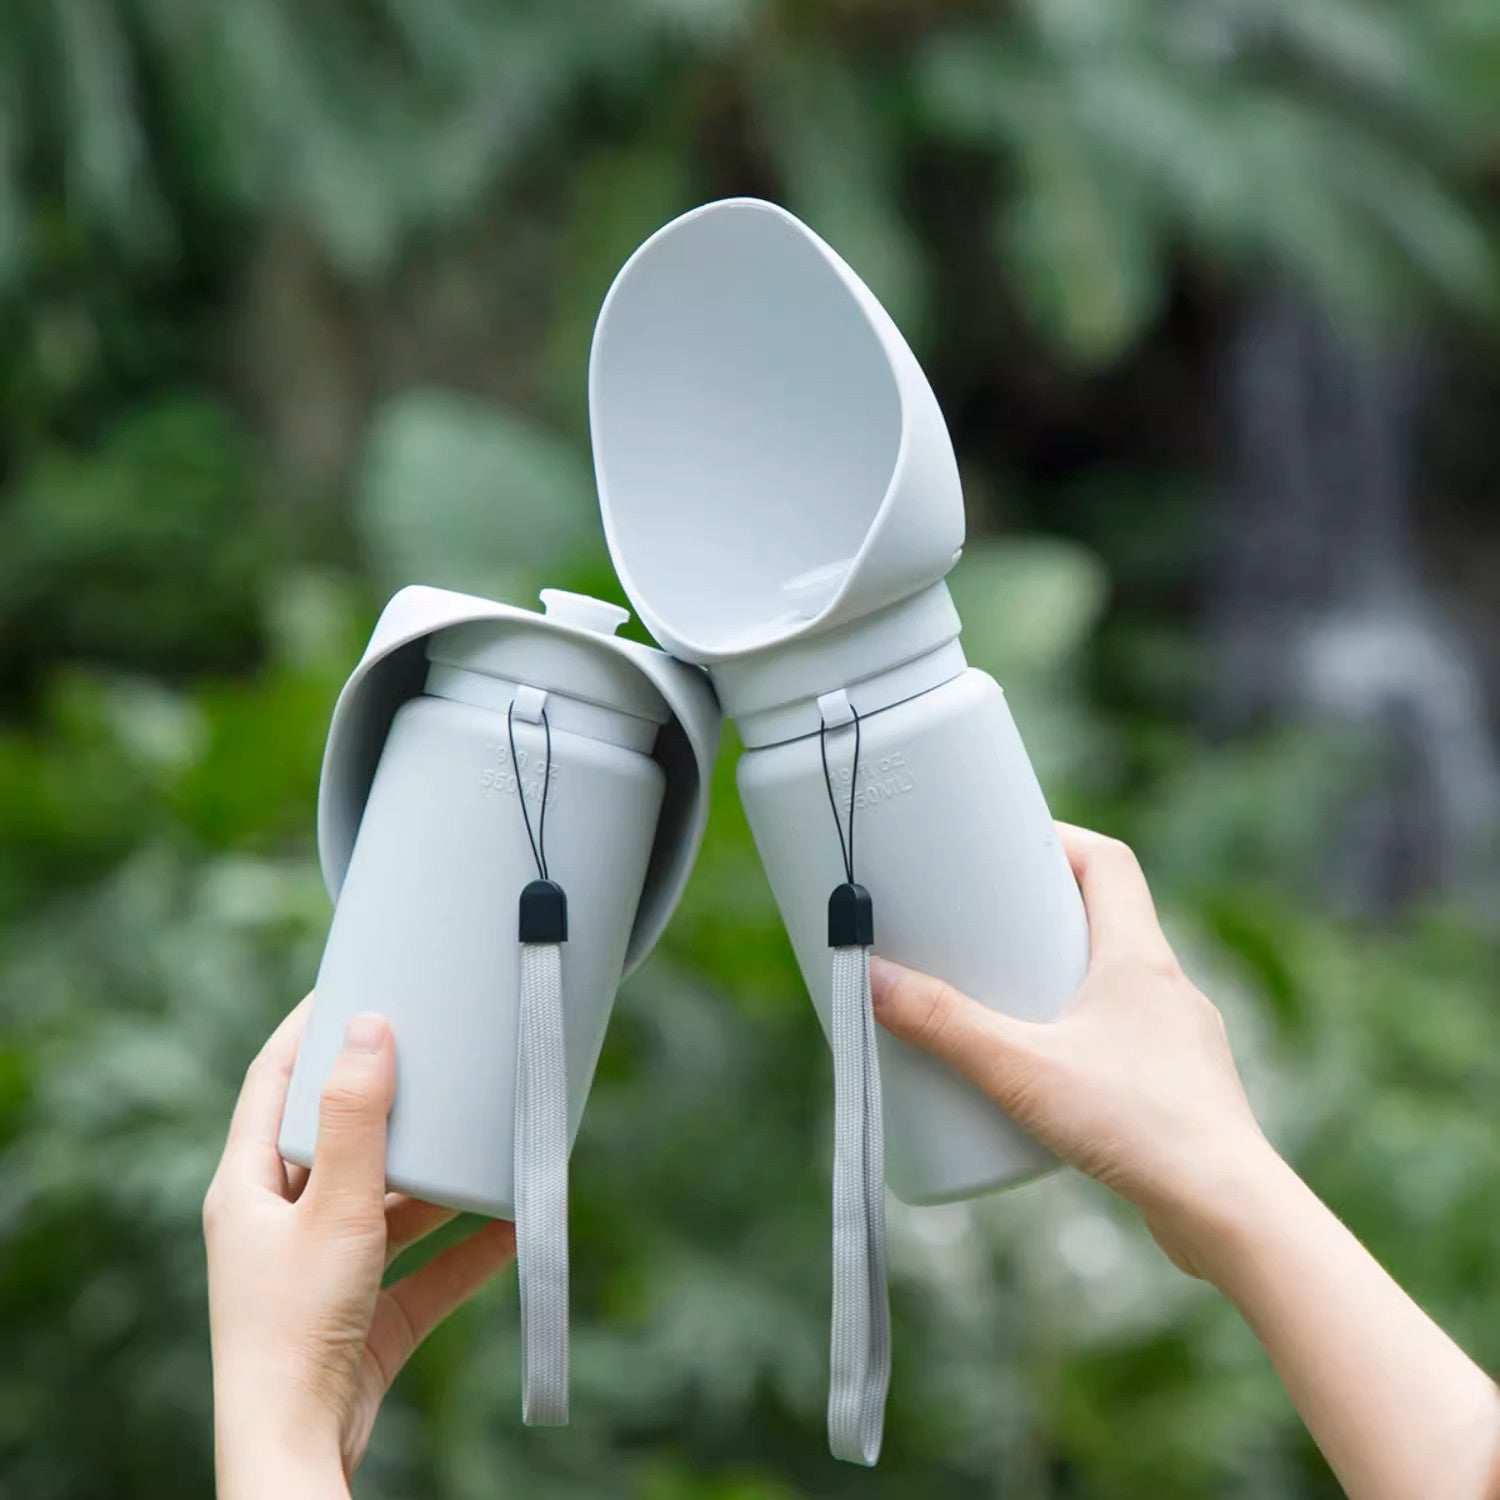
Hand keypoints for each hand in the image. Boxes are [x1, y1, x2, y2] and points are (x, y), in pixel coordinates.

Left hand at [204, 1001, 515, 1497]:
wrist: (297, 1451)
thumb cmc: (296, 1330)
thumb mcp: (335, 1209)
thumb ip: (356, 1120)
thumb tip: (368, 1027)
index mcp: (247, 1187)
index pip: (272, 1081)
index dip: (308, 1029)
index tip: (352, 983)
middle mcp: (279, 1224)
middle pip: (335, 1140)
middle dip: (388, 1100)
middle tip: (434, 1051)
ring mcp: (320, 1273)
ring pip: (383, 1204)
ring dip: (433, 1178)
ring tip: (483, 1135)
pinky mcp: (361, 1317)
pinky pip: (418, 1267)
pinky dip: (461, 1246)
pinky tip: (509, 1223)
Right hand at [869, 822, 1272, 1274]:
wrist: (1229, 1214)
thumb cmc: (1140, 1126)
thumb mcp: (1022, 1069)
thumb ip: (945, 1025)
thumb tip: (872, 979)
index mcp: (1140, 957)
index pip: (1110, 862)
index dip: (1059, 841)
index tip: (1005, 844)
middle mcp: (1168, 988)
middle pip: (1107, 919)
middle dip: (1043, 916)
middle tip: (983, 928)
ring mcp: (1179, 1041)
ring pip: (1115, 984)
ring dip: (1061, 981)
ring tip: (1001, 1001)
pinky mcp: (1177, 1091)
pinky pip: (1123, 1039)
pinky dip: (1081, 1036)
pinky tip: (1045, 1074)